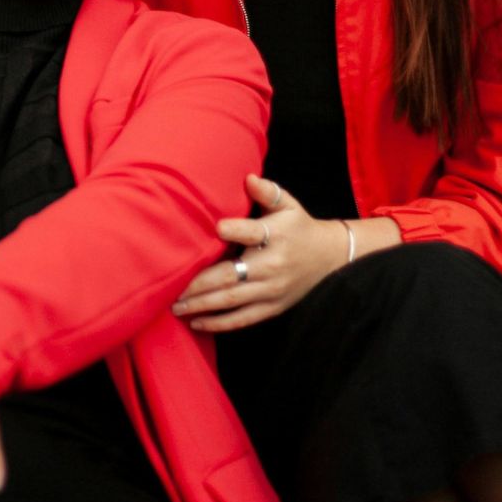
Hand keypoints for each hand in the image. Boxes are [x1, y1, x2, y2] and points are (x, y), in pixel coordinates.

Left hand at [172, 175, 358, 332]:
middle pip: (232, 275)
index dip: (235, 231)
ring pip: (232, 300)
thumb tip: (248, 178)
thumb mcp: (289, 205)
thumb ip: (268, 192)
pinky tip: (197, 322)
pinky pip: (243, 319)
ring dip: (202, 305)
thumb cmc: (299, 228)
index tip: (216, 228)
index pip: (253, 233)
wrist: (330, 258)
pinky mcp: (272, 307)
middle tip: (171, 287)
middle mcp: (273, 265)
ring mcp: (272, 290)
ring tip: (176, 307)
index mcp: (277, 235)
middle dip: (200, 283)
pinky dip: (219, 323)